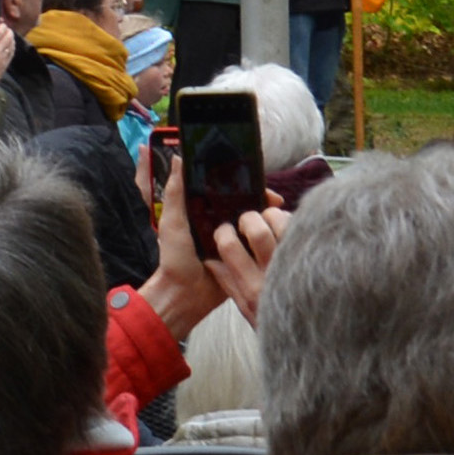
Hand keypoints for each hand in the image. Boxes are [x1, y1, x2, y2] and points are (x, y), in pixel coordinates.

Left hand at [145, 195, 286, 332]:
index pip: (232, 192)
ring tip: (280, 216)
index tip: (262, 185)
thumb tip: (178, 158)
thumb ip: (175, 193)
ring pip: (258, 224)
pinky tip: (281, 234)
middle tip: (277, 202)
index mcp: (206, 213)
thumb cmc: (174, 259)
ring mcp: (236, 242)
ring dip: (270, 219)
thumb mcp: (172, 222)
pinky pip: (260, 245)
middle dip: (264, 201)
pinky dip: (270, 239)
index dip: (247, 186)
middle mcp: (223, 224)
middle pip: (249, 206)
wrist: (184, 296)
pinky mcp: (245, 258)